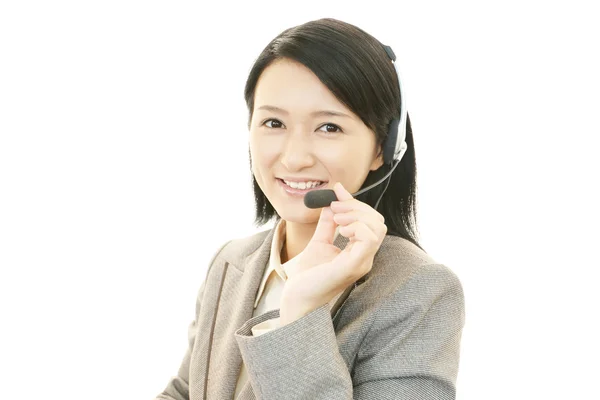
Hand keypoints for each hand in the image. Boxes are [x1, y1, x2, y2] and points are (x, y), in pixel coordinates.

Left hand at [279, 182, 386, 324]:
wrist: (297, 297)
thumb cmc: (308, 276)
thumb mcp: (319, 242)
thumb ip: (328, 224)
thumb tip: (330, 202)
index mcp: (359, 252)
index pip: (371, 222)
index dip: (356, 202)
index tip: (337, 190)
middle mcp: (365, 258)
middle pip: (378, 222)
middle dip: (357, 207)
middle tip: (334, 206)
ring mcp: (361, 263)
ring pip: (377, 228)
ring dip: (356, 215)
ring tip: (337, 219)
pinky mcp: (353, 267)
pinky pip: (368, 240)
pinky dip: (356, 227)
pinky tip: (341, 230)